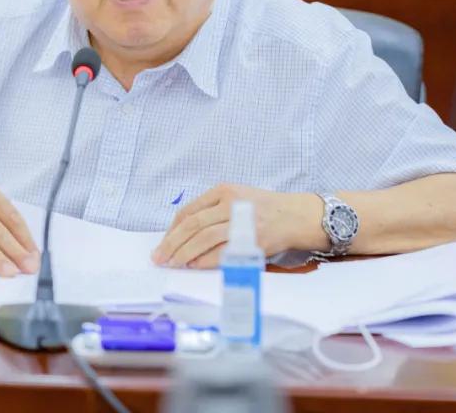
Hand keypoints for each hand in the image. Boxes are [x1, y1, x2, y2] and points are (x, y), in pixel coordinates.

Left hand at [152, 184, 326, 268]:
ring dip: (184, 253)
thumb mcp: (236, 198)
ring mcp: (242, 221)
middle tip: (159, 257)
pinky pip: (222, 252)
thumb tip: (182, 234)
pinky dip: (205, 260)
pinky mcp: (252, 239)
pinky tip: (194, 265)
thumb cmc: (264, 209)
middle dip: (172, 243)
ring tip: (173, 263)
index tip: (164, 243)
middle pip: (192, 225)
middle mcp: (231, 203)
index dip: (172, 229)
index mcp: (224, 190)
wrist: (296, 215)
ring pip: (204, 238)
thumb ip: (212, 210)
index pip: (189, 211)